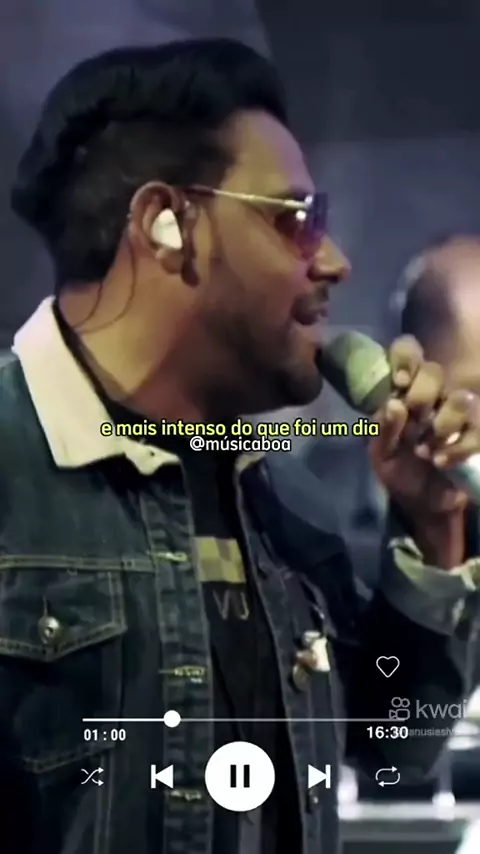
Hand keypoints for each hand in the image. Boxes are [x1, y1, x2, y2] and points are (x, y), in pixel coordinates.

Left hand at [369, 335, 479, 518]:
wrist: (426, 506)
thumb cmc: (399, 474)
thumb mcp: (382, 457)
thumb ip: (384, 431)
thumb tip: (394, 403)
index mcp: (402, 396)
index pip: (407, 355)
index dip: (405, 358)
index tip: (401, 381)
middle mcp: (430, 398)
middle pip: (434, 371)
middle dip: (422, 392)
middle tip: (416, 417)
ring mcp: (455, 415)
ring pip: (460, 397)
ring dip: (444, 421)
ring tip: (426, 449)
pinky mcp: (474, 435)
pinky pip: (476, 431)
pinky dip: (457, 448)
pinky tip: (441, 463)